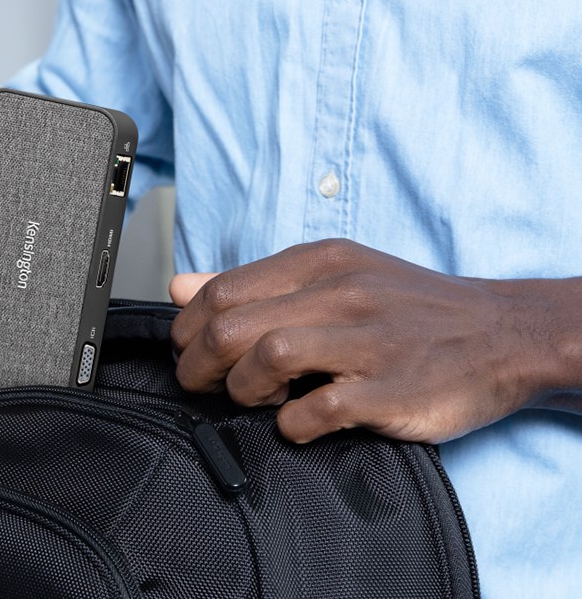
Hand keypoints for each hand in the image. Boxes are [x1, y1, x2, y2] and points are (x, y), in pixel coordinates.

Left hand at [168, 239, 580, 443]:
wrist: (505, 333)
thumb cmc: (410, 309)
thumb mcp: (333, 276)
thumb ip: (254, 284)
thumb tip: (181, 286)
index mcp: (319, 262)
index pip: (220, 290)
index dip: (188, 328)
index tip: (189, 352)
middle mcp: (341, 294)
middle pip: (231, 325)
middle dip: (199, 364)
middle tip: (204, 386)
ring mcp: (367, 341)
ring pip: (267, 356)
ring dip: (242, 390)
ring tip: (255, 400)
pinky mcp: (391, 390)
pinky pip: (317, 409)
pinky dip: (292, 423)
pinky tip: (297, 422)